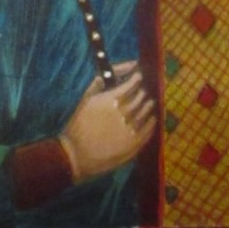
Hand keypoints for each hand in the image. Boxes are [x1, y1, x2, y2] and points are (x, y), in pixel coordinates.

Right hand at [59, 61, 155, 182]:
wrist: (76, 155)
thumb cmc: (78, 126)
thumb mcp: (85, 100)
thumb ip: (98, 84)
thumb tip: (107, 73)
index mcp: (111, 100)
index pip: (132, 84)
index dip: (137, 78)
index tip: (139, 76)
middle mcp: (123, 112)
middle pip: (141, 96)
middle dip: (142, 91)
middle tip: (142, 91)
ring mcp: (130, 128)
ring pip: (146, 110)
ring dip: (148, 104)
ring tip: (148, 103)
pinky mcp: (134, 143)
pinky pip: (149, 128)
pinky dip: (152, 121)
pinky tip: (151, 118)